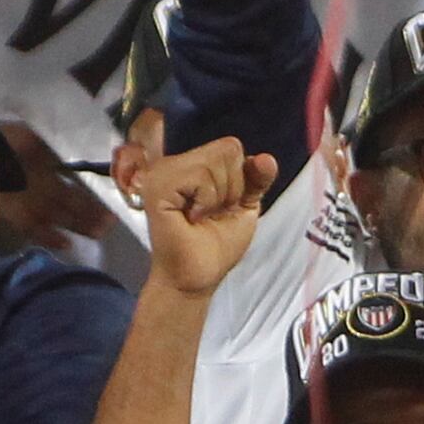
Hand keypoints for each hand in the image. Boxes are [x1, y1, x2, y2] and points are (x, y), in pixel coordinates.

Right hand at [127, 133, 276, 295]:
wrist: (198, 276)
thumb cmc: (216, 244)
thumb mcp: (245, 205)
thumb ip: (256, 178)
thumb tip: (267, 158)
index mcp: (193, 164)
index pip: (231, 147)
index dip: (240, 180)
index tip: (224, 206)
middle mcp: (175, 163)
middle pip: (227, 149)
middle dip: (231, 187)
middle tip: (210, 212)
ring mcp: (162, 172)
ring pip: (214, 159)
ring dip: (218, 196)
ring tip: (199, 215)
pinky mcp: (156, 185)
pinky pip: (199, 175)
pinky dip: (205, 200)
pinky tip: (191, 216)